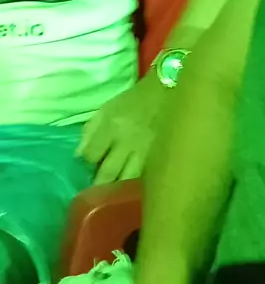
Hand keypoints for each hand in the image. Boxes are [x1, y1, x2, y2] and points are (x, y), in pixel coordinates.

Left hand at [76, 70, 164, 184]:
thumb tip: (79, 157)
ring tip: (112, 191)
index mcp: (111, 125)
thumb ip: (90, 131)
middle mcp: (127, 141)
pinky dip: (133, 183)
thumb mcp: (107, 109)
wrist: (167, 91)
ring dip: (116, 189)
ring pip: (126, 181)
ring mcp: (145, 152)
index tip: (88, 166)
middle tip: (95, 187)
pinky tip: (129, 185)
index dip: (86, 163)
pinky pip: (142, 178)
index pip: (90, 156)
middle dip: (98, 184)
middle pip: (107, 174)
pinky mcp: (159, 157)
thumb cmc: (134, 100)